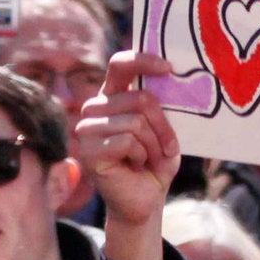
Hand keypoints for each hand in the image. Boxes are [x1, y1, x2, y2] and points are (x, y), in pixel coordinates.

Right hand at [76, 52, 181, 244]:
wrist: (145, 199)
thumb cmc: (155, 162)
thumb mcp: (163, 129)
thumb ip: (160, 105)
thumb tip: (171, 77)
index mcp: (113, 95)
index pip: (121, 65)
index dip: (143, 60)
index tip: (168, 68)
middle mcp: (96, 107)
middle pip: (140, 98)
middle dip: (162, 127)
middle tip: (166, 148)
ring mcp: (88, 128)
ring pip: (136, 122)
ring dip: (154, 145)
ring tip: (149, 159)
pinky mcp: (89, 150)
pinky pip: (128, 141)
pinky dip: (142, 156)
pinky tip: (136, 166)